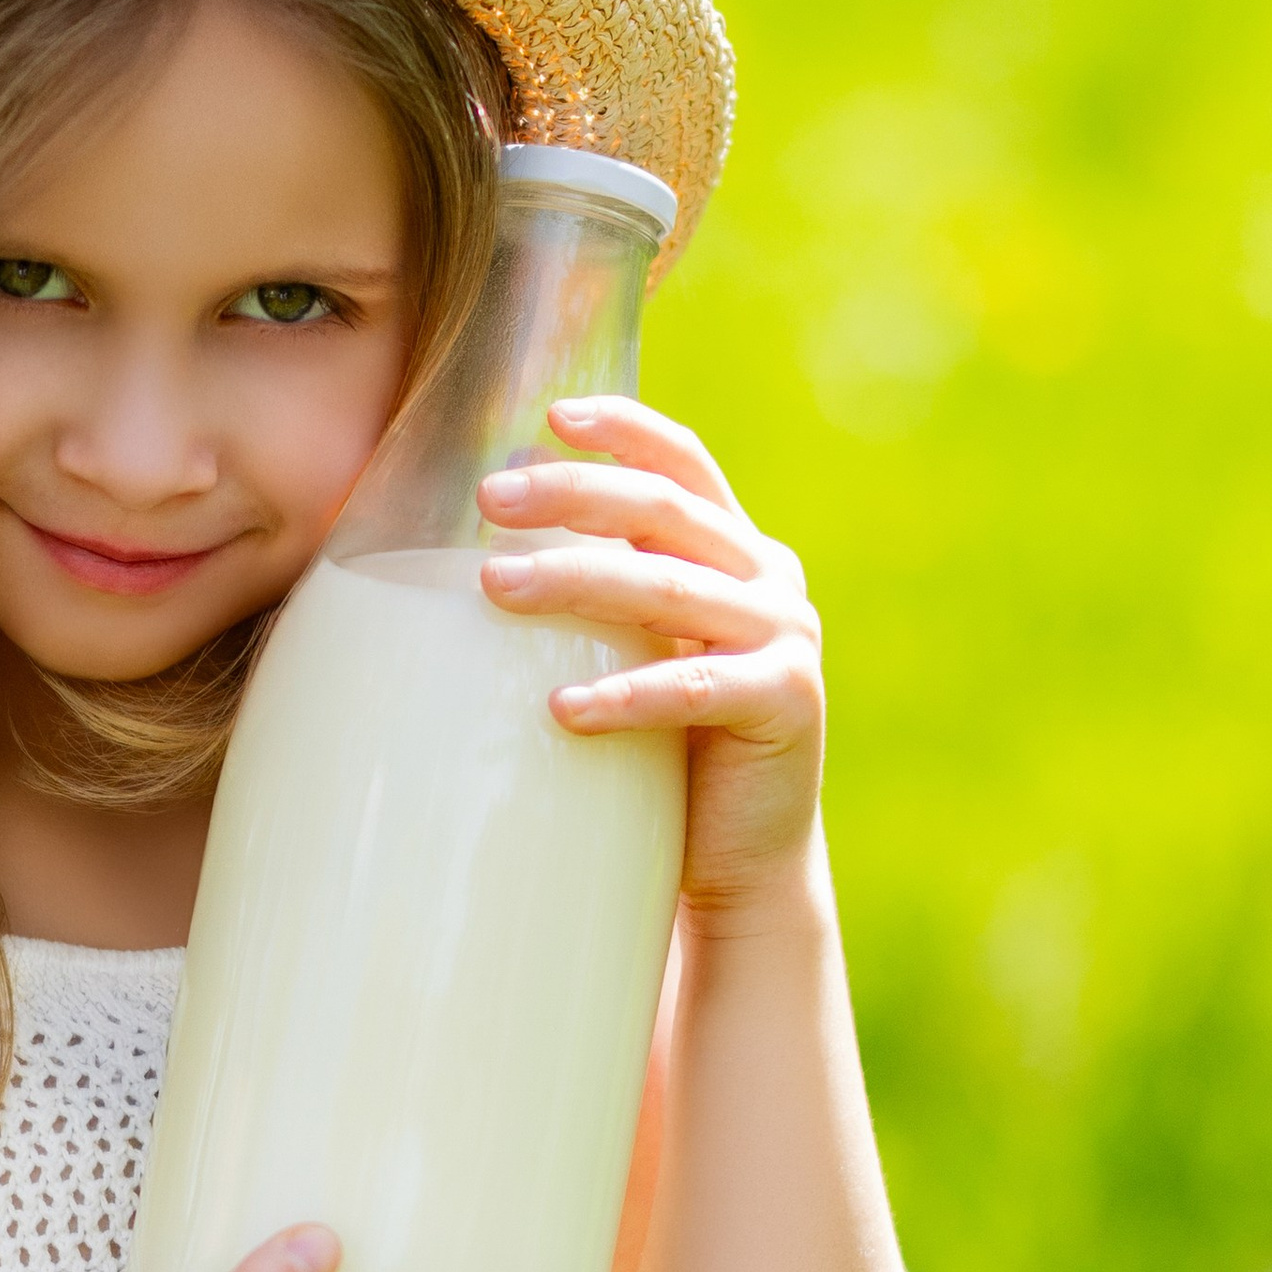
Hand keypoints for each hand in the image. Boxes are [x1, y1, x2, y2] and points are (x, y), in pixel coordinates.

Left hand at [477, 395, 826, 918]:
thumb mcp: (638, 646)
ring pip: (668, 590)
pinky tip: (561, 709)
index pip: (683, 462)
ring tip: (495, 587)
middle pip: (664, 510)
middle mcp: (770, 578)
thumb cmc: (668, 746)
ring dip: (576, 581)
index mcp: (736, 548)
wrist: (741, 856)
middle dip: (572, 494)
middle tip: (489, 497)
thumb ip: (604, 589)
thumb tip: (482, 542)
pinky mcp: (789, 703)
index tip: (548, 416)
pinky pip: (693, 689)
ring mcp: (786, 637)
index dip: (623, 428)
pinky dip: (624, 696)